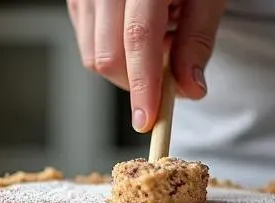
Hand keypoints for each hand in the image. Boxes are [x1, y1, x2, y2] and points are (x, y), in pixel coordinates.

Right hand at [66, 0, 224, 129]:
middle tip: (166, 76)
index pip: (138, 37)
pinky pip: (88, 45)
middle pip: (108, 55)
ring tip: (155, 44)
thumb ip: (198, 39)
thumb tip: (190, 89)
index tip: (148, 118)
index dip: (143, 84)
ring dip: (125, 69)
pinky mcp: (77, 1)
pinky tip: (134, 37)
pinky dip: (113, 54)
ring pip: (94, 56)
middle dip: (135, 82)